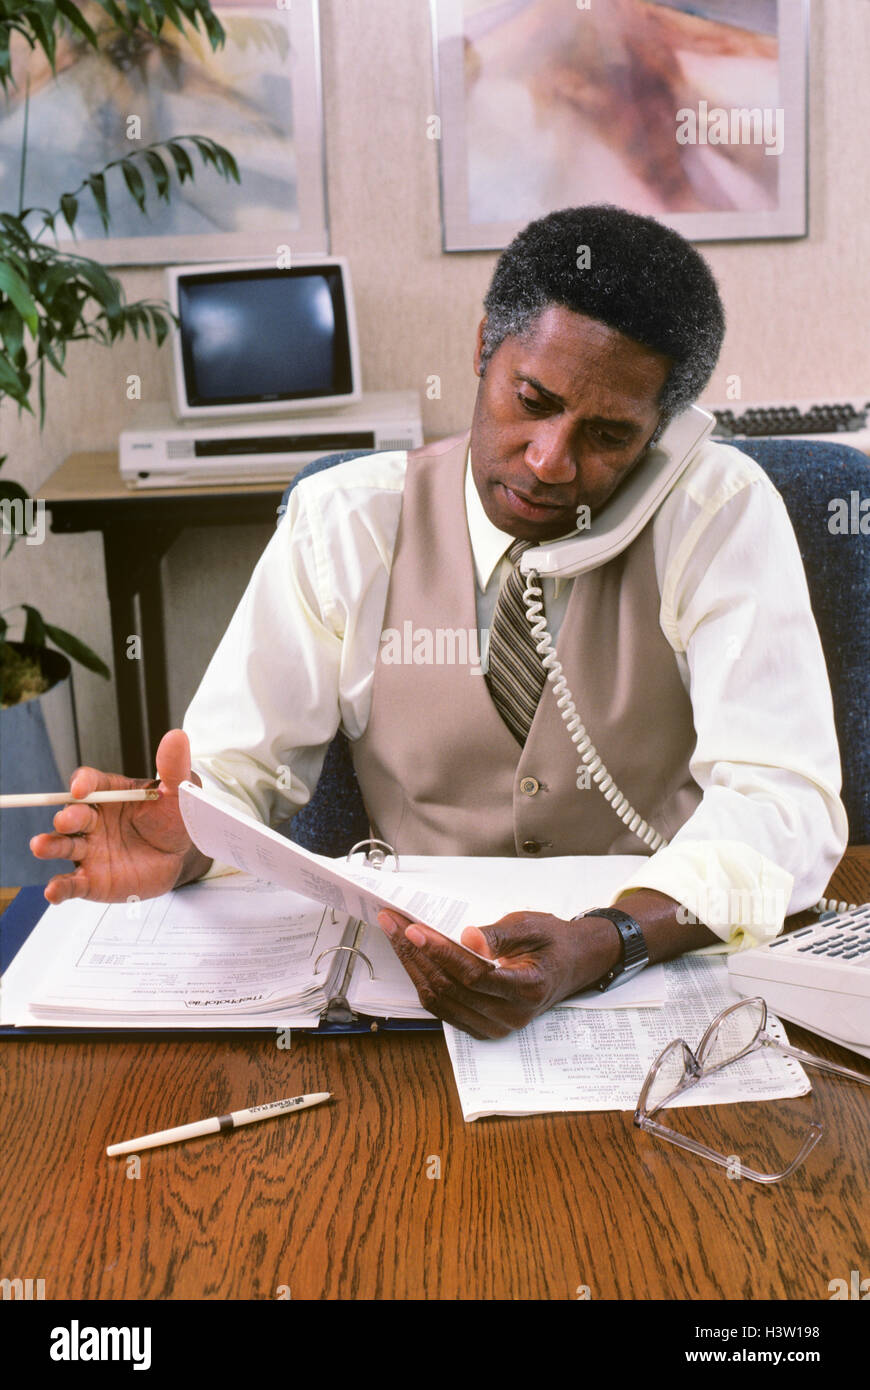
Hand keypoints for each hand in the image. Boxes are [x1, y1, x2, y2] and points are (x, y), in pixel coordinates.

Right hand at [29, 729, 211, 904]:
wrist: (180, 858)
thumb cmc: (175, 819)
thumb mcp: (180, 793)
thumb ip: (174, 768)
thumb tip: (176, 736)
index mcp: (109, 794)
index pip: (89, 783)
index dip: (83, 783)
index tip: (82, 788)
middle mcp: (93, 821)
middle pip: (72, 814)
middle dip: (68, 816)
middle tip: (68, 820)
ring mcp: (89, 850)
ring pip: (63, 846)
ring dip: (50, 845)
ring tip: (40, 845)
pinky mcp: (91, 880)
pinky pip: (70, 884)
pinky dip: (58, 888)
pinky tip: (53, 892)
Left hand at [376, 909, 620, 1038]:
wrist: (571, 965)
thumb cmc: (552, 942)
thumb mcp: (531, 925)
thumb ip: (498, 935)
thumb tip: (466, 937)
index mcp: (528, 988)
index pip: (473, 975)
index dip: (440, 952)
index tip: (414, 929)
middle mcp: (511, 1015)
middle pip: (450, 988)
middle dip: (416, 953)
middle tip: (394, 924)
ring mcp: (496, 1027)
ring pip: (440, 1001)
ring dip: (413, 967)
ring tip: (396, 935)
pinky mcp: (482, 1028)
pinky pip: (443, 1009)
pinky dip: (423, 981)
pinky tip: (412, 956)